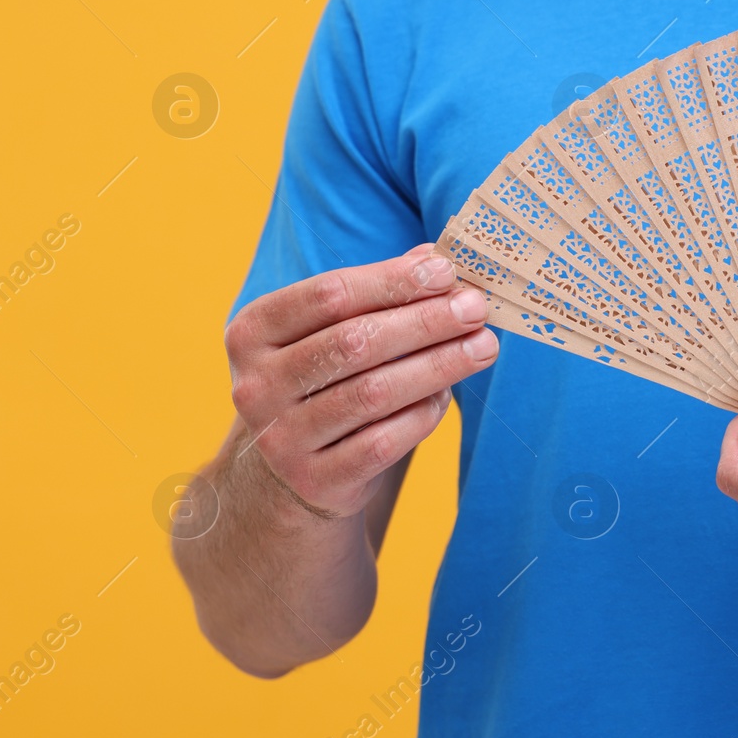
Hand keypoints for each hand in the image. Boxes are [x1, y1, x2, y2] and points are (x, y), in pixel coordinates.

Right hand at [224, 244, 497, 517]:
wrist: (290, 473)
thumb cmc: (323, 382)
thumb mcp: (332, 332)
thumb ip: (379, 293)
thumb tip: (437, 258)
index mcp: (254, 332)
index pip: (329, 294)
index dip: (394, 281)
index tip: (447, 274)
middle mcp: (257, 385)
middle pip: (354, 342)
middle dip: (425, 322)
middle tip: (475, 310)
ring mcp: (281, 437)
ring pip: (374, 393)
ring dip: (438, 365)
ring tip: (483, 347)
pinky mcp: (315, 479)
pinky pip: (384, 441)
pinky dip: (423, 413)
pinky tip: (446, 395)